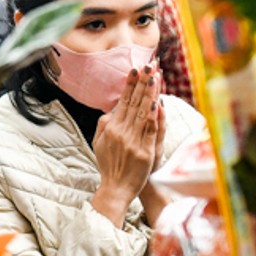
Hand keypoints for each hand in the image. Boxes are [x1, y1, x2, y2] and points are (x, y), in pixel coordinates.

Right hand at [90, 68, 160, 227]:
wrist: (116, 189)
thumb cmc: (110, 166)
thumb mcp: (99, 144)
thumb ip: (103, 125)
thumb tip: (111, 110)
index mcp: (110, 128)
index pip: (122, 102)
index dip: (129, 85)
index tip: (135, 70)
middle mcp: (120, 132)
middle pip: (133, 103)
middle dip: (142, 83)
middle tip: (148, 66)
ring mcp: (132, 141)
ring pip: (142, 112)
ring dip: (149, 93)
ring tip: (155, 77)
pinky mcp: (144, 151)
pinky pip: (150, 129)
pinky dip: (154, 115)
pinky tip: (157, 101)